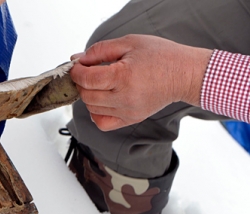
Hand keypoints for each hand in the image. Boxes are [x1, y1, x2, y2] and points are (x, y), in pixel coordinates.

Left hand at [70, 34, 212, 130]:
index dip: (76, 72)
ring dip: (89, 96)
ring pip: (92, 109)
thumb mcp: (129, 43)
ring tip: (99, 84)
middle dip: (81, 83)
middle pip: (86, 95)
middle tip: (88, 73)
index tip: (78, 66)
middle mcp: (125, 97)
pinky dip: (96, 113)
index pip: (87, 79)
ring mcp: (128, 111)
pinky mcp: (131, 119)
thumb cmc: (161, 56)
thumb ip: (100, 50)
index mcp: (124, 76)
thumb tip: (78, 60)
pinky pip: (102, 123)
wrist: (185, 74)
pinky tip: (103, 101)